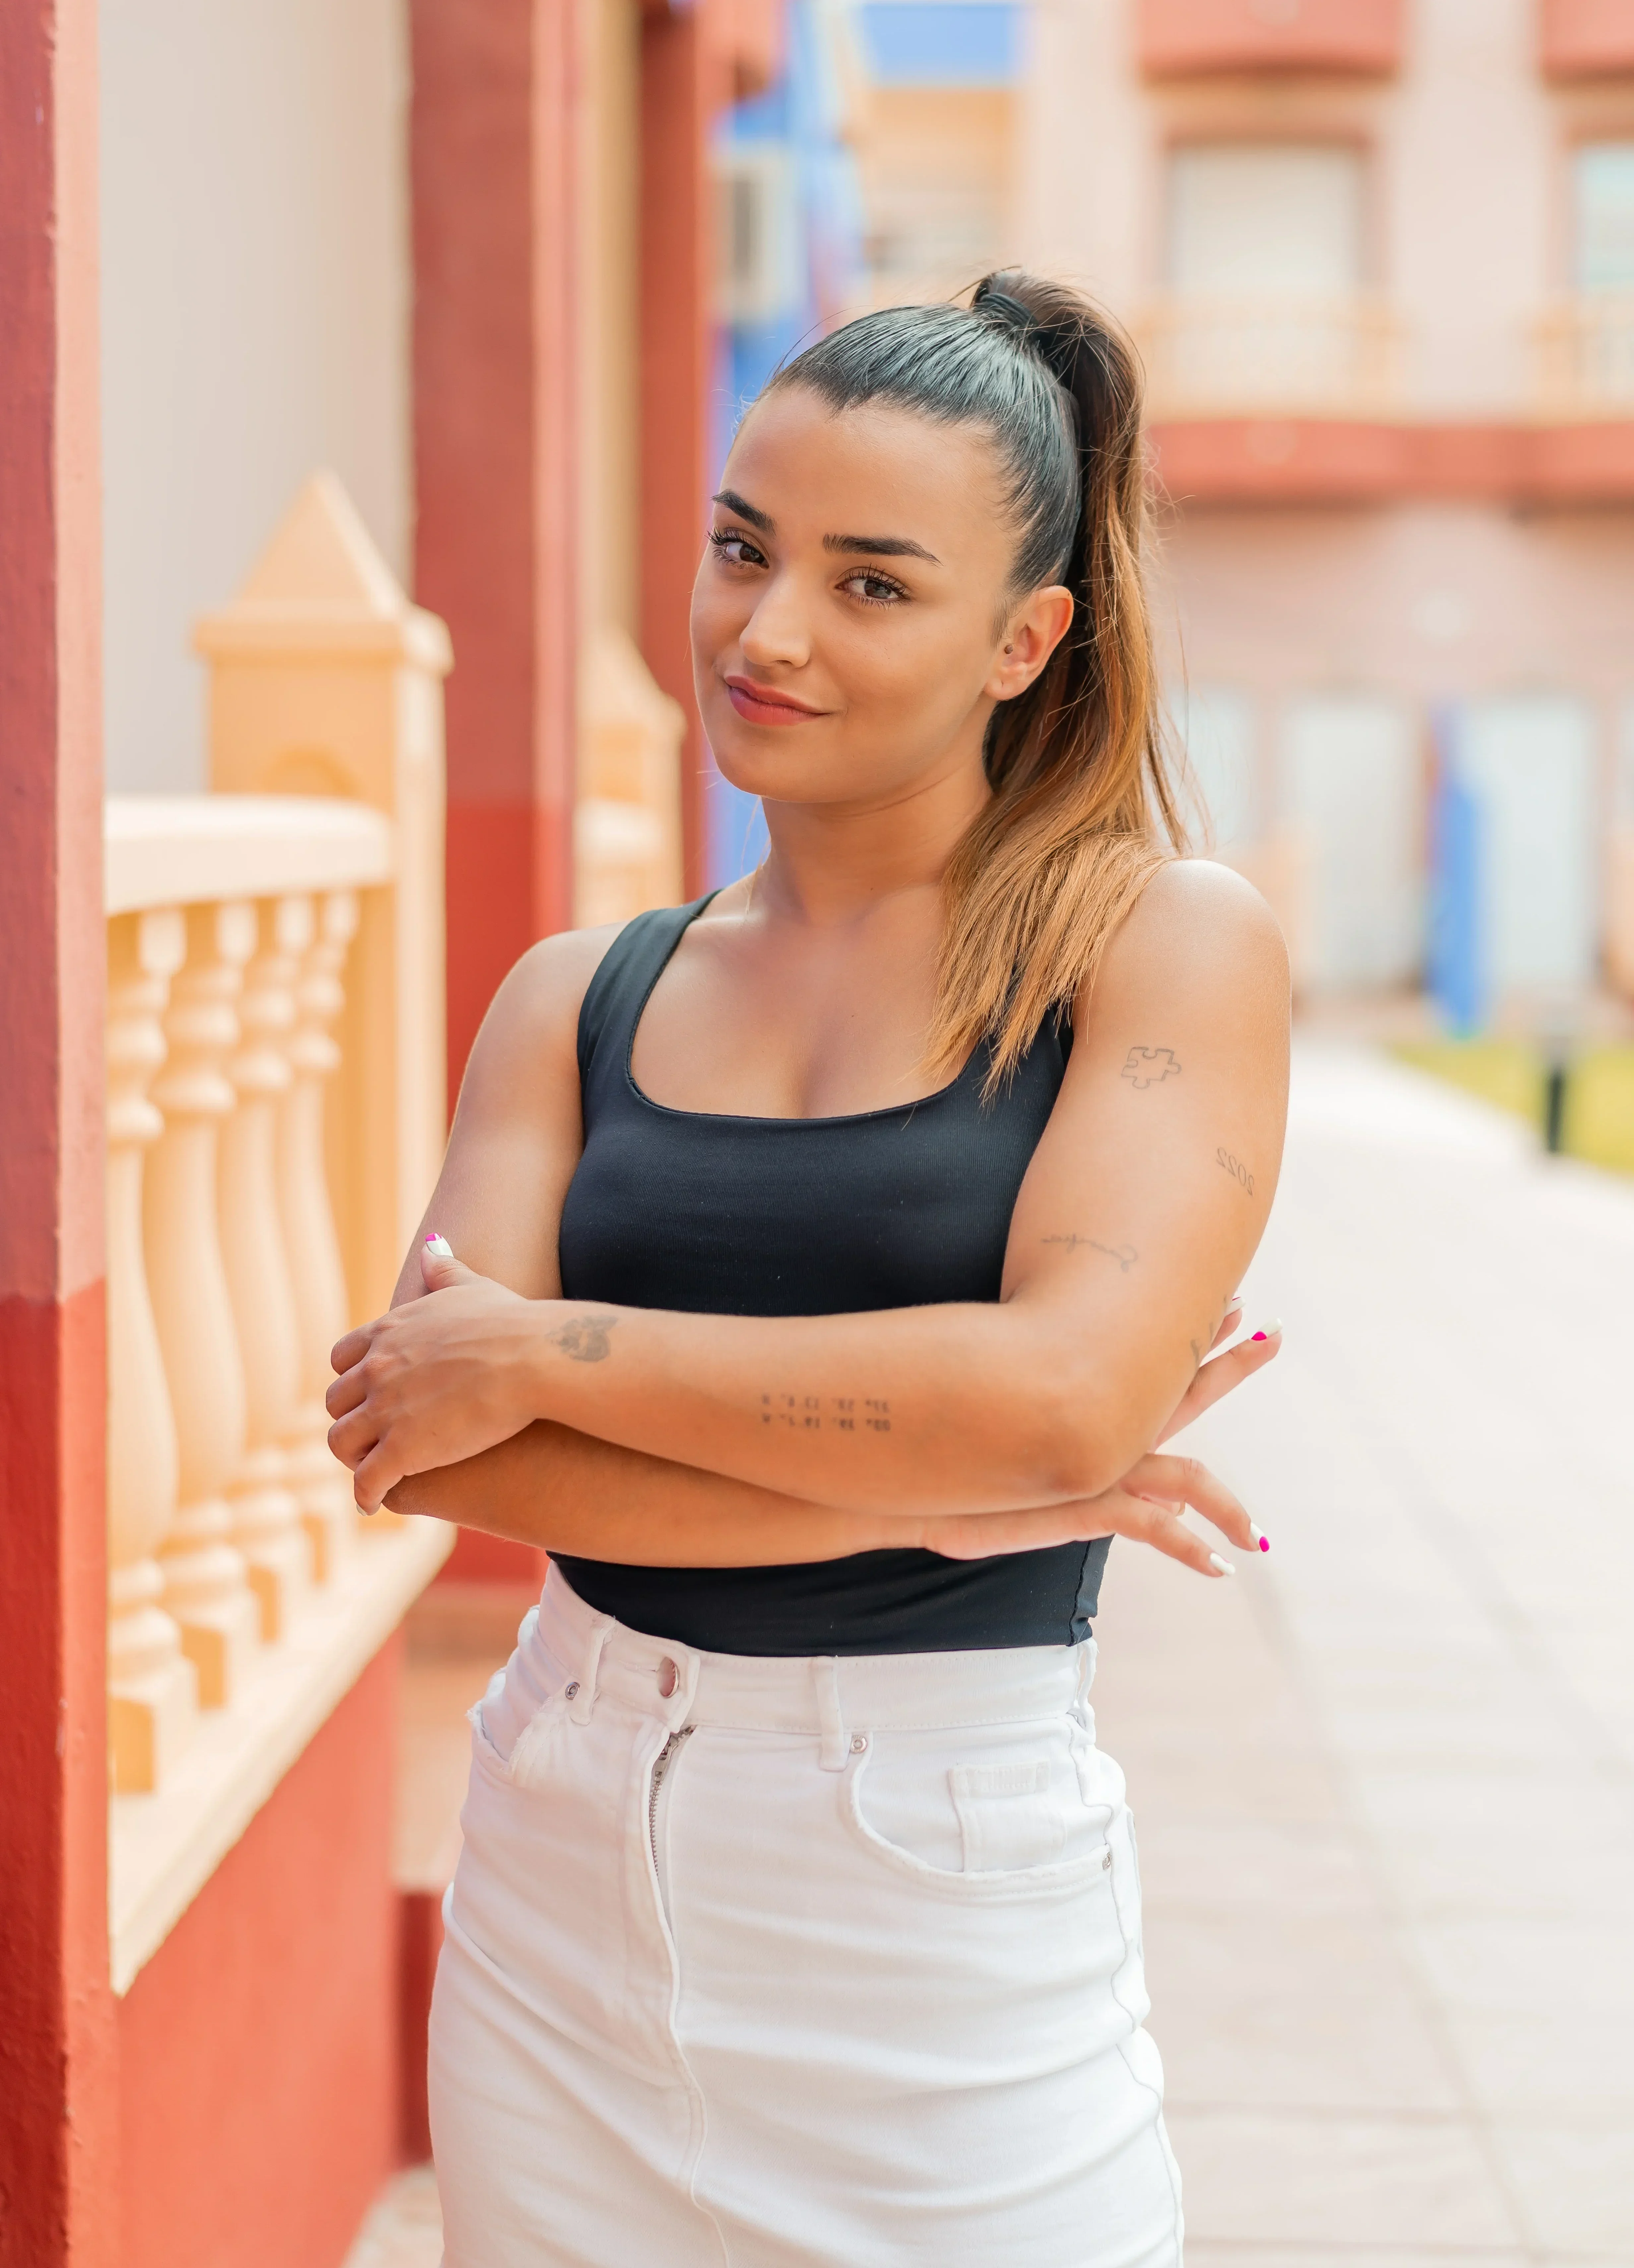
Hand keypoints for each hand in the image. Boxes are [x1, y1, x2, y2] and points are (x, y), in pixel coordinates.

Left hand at [325, 1236, 545, 1511]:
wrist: (533, 1358)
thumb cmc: (512, 1322)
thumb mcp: (471, 1286)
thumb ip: (445, 1270)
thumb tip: (432, 1246)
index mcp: (388, 1332)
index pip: (342, 1359)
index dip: (352, 1379)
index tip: (367, 1394)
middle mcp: (376, 1369)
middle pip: (336, 1401)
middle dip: (349, 1419)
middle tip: (366, 1438)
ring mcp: (385, 1410)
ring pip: (341, 1441)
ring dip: (351, 1458)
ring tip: (368, 1472)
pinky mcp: (402, 1449)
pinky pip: (367, 1479)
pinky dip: (365, 1493)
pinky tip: (373, 1502)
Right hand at [917, 1302, 1281, 1575]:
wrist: (906, 1474)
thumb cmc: (934, 1448)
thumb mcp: (985, 1418)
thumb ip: (1011, 1396)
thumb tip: (1013, 1374)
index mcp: (1077, 1394)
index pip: (1148, 1350)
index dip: (1189, 1326)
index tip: (1228, 1299)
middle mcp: (1095, 1421)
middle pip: (1182, 1387)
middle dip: (1230, 1363)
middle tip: (1272, 1333)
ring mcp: (1097, 1463)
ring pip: (1188, 1476)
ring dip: (1230, 1504)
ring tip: (1263, 1537)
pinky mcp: (1086, 1503)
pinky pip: (1156, 1529)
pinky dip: (1190, 1548)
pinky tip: (1219, 1567)